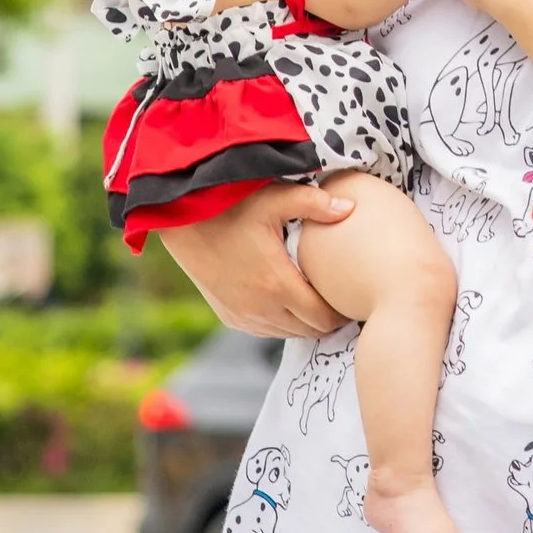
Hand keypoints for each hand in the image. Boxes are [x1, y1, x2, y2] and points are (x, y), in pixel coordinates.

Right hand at [156, 185, 348, 337]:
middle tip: (337, 297)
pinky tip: (286, 298)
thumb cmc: (230, 207)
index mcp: (277, 284)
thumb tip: (349, 209)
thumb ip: (314, 204)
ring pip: (288, 333)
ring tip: (314, 297)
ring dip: (303, 321)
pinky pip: (265, 330)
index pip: (323, 318)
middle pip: (309, 331)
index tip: (349, 295)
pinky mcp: (230, 317)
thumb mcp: (274, 199)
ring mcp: (243, 316)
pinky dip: (281, 321)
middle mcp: (260, 308)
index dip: (341, 311)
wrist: (183, 222)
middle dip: (326, 318)